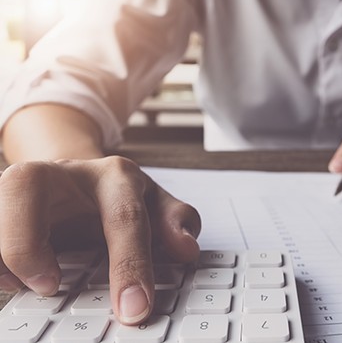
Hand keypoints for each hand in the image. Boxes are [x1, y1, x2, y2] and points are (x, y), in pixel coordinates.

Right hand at [0, 156, 200, 324]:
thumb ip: (176, 222)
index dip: (130, 264)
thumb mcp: (157, 205)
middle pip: (26, 185)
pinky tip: (7, 280)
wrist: (80, 183)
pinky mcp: (1, 204)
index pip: (123, 216)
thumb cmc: (121, 200)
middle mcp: (62, 172)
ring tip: (17, 285)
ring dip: (0, 247)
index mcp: (113, 176)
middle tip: (49, 287)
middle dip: (27, 241)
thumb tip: (185, 248)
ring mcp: (21, 185)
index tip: (135, 308)